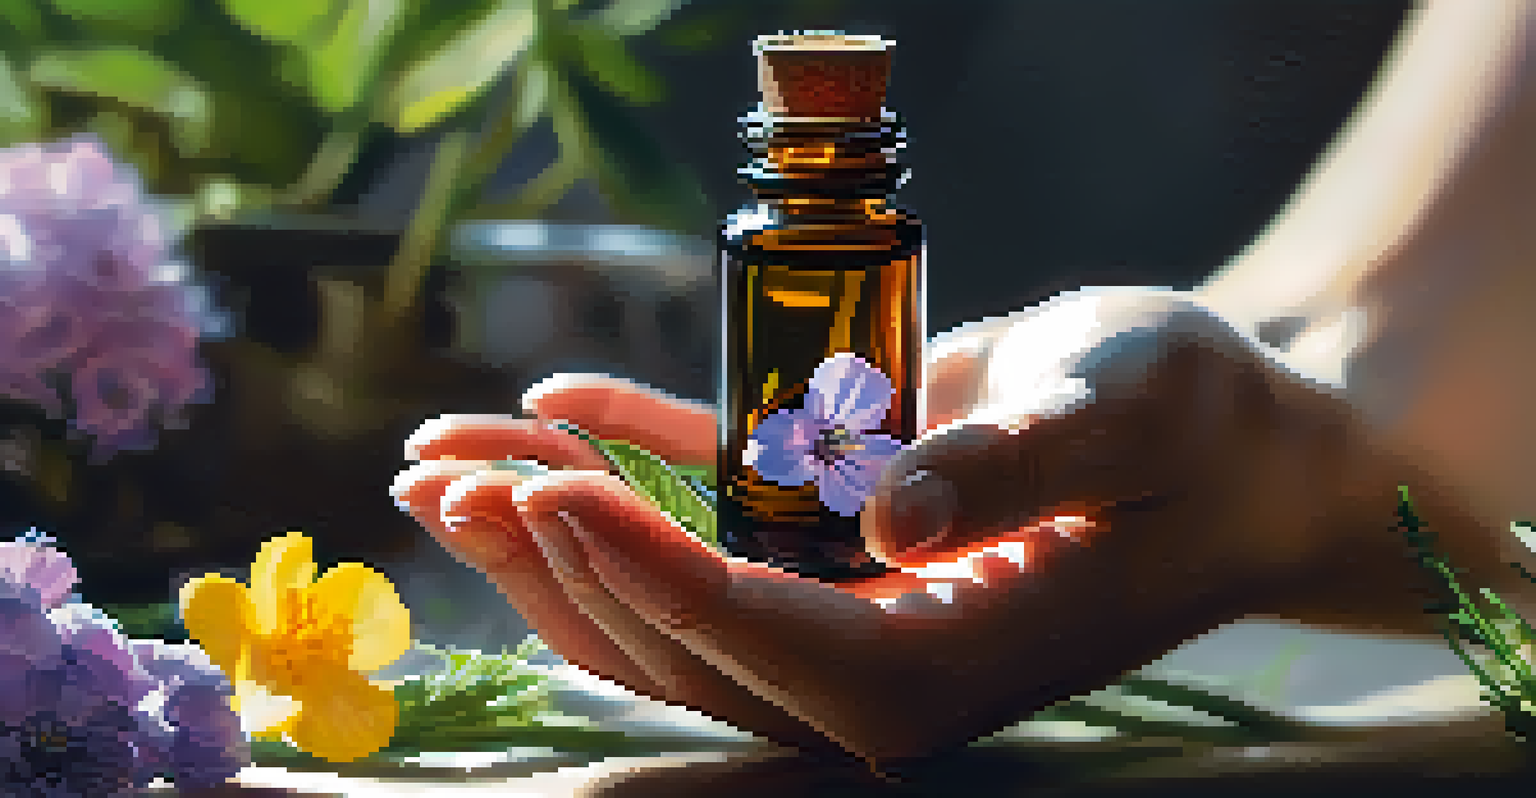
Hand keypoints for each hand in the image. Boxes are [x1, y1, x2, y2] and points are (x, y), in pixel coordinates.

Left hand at [392, 287, 1505, 768]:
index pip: (775, 648)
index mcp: (952, 664)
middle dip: (559, 561)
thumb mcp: (1133, 417)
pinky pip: (712, 522)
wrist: (1225, 448)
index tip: (556, 495)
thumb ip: (1022, 468)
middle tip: (445, 475)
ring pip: (667, 600)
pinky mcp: (833, 550)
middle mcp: (881, 660)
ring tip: (436, 464)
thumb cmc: (1201, 431)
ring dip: (550, 534)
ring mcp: (848, 612)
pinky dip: (631, 465)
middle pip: (685, 642)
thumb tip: (897, 517)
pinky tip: (554, 404)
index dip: (658, 580)